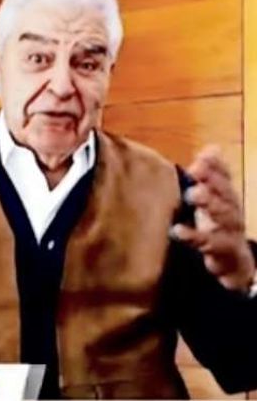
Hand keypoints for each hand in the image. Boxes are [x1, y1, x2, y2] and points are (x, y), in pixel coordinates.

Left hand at [171, 145, 254, 291]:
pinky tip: (177, 231)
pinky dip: (194, 237)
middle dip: (212, 179)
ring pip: (225, 215)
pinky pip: (210, 244)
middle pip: (226, 192)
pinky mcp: (225, 252)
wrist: (233, 263)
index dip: (216, 165)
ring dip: (210, 203)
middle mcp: (233, 211)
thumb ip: (208, 176)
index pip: (225, 177)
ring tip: (191, 193)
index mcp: (227, 197)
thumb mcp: (212, 200)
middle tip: (196, 169)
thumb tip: (211, 147)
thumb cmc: (216, 225)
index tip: (203, 154)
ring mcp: (232, 232)